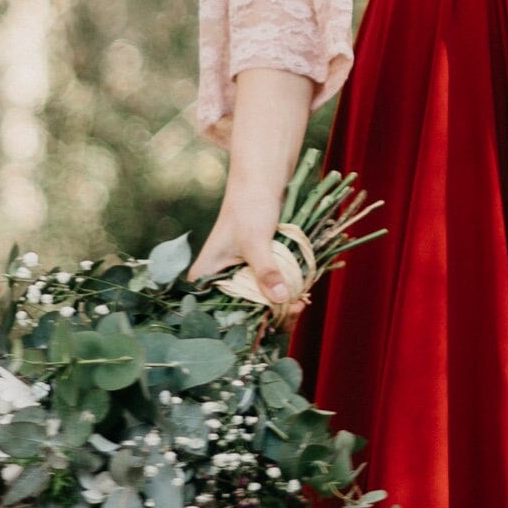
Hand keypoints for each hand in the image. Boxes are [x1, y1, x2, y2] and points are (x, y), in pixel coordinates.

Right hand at [188, 190, 307, 318]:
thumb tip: (281, 298)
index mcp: (206, 275)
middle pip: (240, 312)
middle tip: (295, 311)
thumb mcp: (256, 240)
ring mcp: (239, 275)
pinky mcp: (256, 270)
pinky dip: (284, 295)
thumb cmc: (249, 206)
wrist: (262, 181)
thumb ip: (265, 270)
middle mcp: (219, 279)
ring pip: (258, 303)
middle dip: (267, 317)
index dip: (240, 324)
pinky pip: (268, 290)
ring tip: (301, 303)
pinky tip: (301, 296)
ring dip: (279, 307)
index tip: (268, 326)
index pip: (215, 312)